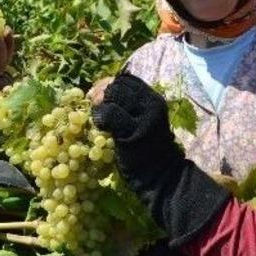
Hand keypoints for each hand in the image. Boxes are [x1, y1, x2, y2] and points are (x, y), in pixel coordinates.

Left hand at [92, 74, 229, 246]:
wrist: (162, 175)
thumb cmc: (148, 150)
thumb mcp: (142, 121)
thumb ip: (128, 107)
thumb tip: (99, 92)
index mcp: (153, 99)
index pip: (127, 79)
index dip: (110, 83)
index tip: (100, 95)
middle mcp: (151, 104)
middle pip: (118, 85)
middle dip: (102, 91)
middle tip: (93, 104)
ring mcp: (143, 117)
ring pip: (113, 95)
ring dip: (99, 103)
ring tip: (97, 117)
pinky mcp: (132, 132)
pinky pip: (109, 114)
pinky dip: (99, 117)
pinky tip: (100, 127)